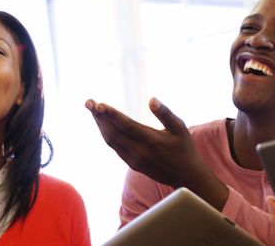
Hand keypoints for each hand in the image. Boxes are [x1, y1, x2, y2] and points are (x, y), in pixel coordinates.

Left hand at [85, 98, 227, 207]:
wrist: (185, 175)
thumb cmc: (184, 148)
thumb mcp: (180, 128)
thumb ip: (165, 113)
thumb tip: (152, 100)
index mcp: (151, 140)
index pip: (126, 125)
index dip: (111, 115)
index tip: (99, 104)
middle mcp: (139, 151)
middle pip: (114, 132)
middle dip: (99, 116)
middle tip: (88, 102)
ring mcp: (134, 159)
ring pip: (111, 140)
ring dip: (100, 125)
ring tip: (93, 111)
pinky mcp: (132, 164)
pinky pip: (115, 147)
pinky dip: (107, 135)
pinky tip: (103, 125)